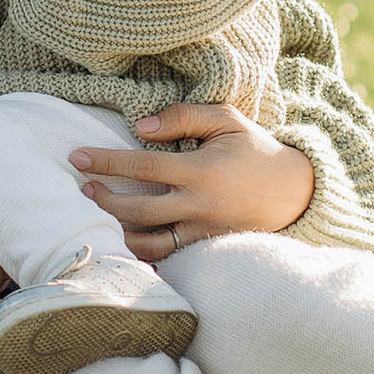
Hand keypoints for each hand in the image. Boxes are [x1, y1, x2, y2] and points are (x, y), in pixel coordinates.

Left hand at [72, 103, 316, 259]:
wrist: (296, 192)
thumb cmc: (255, 150)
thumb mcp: (225, 120)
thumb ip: (183, 117)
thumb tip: (140, 127)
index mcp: (201, 170)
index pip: (142, 166)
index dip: (106, 161)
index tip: (76, 157)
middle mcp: (200, 205)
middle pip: (138, 209)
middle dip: (104, 199)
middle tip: (84, 189)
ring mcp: (203, 232)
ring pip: (149, 242)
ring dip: (118, 231)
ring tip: (99, 215)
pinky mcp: (207, 248)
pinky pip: (168, 256)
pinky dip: (142, 252)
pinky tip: (124, 239)